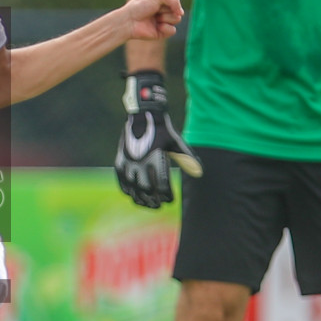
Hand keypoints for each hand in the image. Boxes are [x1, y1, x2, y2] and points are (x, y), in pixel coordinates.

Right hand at [114, 70, 202, 207]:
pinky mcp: (120, 161)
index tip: (170, 200)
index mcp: (156, 158)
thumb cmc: (163, 130)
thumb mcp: (176, 143)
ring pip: (133, 189)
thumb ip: (187, 159)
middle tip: (158, 206)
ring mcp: (128, 162)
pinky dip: (127, 191)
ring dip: (140, 199)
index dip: (166, 196)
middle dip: (153, 201)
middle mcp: (140, 162)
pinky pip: (122, 182)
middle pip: (146, 190)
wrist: (142, 115)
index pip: (162, 185)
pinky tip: (133, 195)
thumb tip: (199, 173)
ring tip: (147, 204)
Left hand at [120, 0, 182, 40]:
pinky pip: (173, 30)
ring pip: (177, 18)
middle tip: (154, 9)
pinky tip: (157, 26)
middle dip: (166, 7)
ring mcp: (163, 20)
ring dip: (166, 17)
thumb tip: (181, 13)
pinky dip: (166, 28)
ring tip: (155, 18)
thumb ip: (174, 0)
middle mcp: (163, 8)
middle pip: (178, 6)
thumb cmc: (140, 6)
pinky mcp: (162, 32)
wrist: (129, 21)